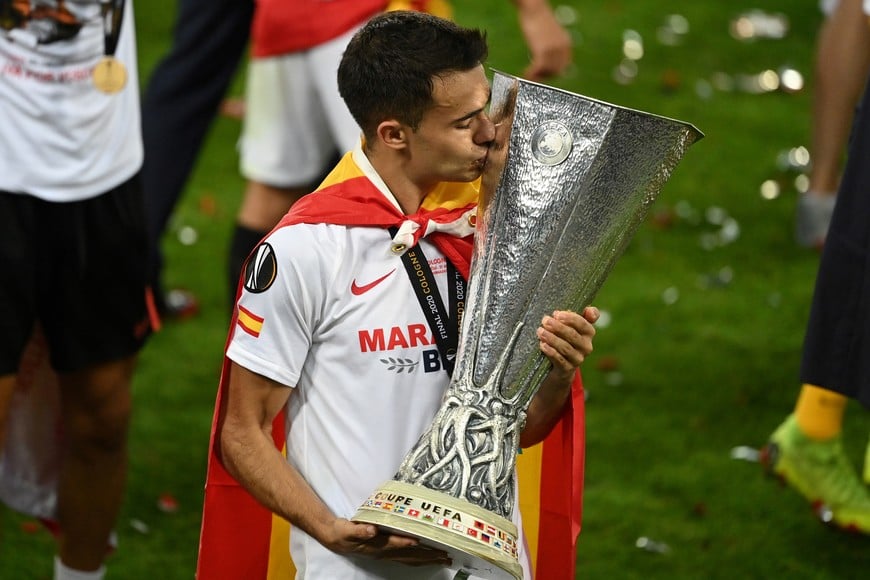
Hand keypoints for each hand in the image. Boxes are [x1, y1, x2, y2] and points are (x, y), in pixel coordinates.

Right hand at [325, 519, 451, 566]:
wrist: (339, 540)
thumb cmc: (344, 533)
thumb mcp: (348, 530)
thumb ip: (360, 530)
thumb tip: (372, 529)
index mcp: (375, 545)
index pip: (393, 544)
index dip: (405, 543)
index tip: (417, 540)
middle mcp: (384, 552)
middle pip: (409, 555)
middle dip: (427, 556)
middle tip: (444, 555)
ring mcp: (388, 554)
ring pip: (412, 559)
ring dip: (428, 559)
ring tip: (444, 558)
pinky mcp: (389, 552)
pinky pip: (409, 558)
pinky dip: (422, 558)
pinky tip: (431, 557)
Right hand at [517, 2, 572, 80]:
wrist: (533, 8)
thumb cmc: (538, 19)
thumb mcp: (550, 34)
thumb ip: (552, 46)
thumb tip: (547, 58)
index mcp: (567, 44)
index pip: (563, 66)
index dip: (552, 72)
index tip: (543, 74)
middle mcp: (563, 49)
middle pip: (556, 71)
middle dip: (545, 76)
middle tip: (534, 76)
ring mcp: (553, 51)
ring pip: (547, 72)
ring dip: (537, 76)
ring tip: (528, 75)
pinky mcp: (543, 51)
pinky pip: (538, 69)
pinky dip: (531, 74)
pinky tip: (525, 74)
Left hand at [536, 306, 598, 376]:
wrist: (559, 364)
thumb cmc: (564, 337)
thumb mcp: (571, 324)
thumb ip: (579, 314)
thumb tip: (589, 310)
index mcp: (589, 332)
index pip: (583, 323)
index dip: (570, 318)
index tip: (556, 313)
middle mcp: (587, 346)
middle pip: (573, 335)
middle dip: (557, 327)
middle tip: (545, 321)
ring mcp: (578, 358)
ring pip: (565, 348)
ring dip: (552, 339)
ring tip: (540, 332)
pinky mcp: (568, 369)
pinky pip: (560, 360)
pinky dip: (551, 352)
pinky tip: (542, 345)